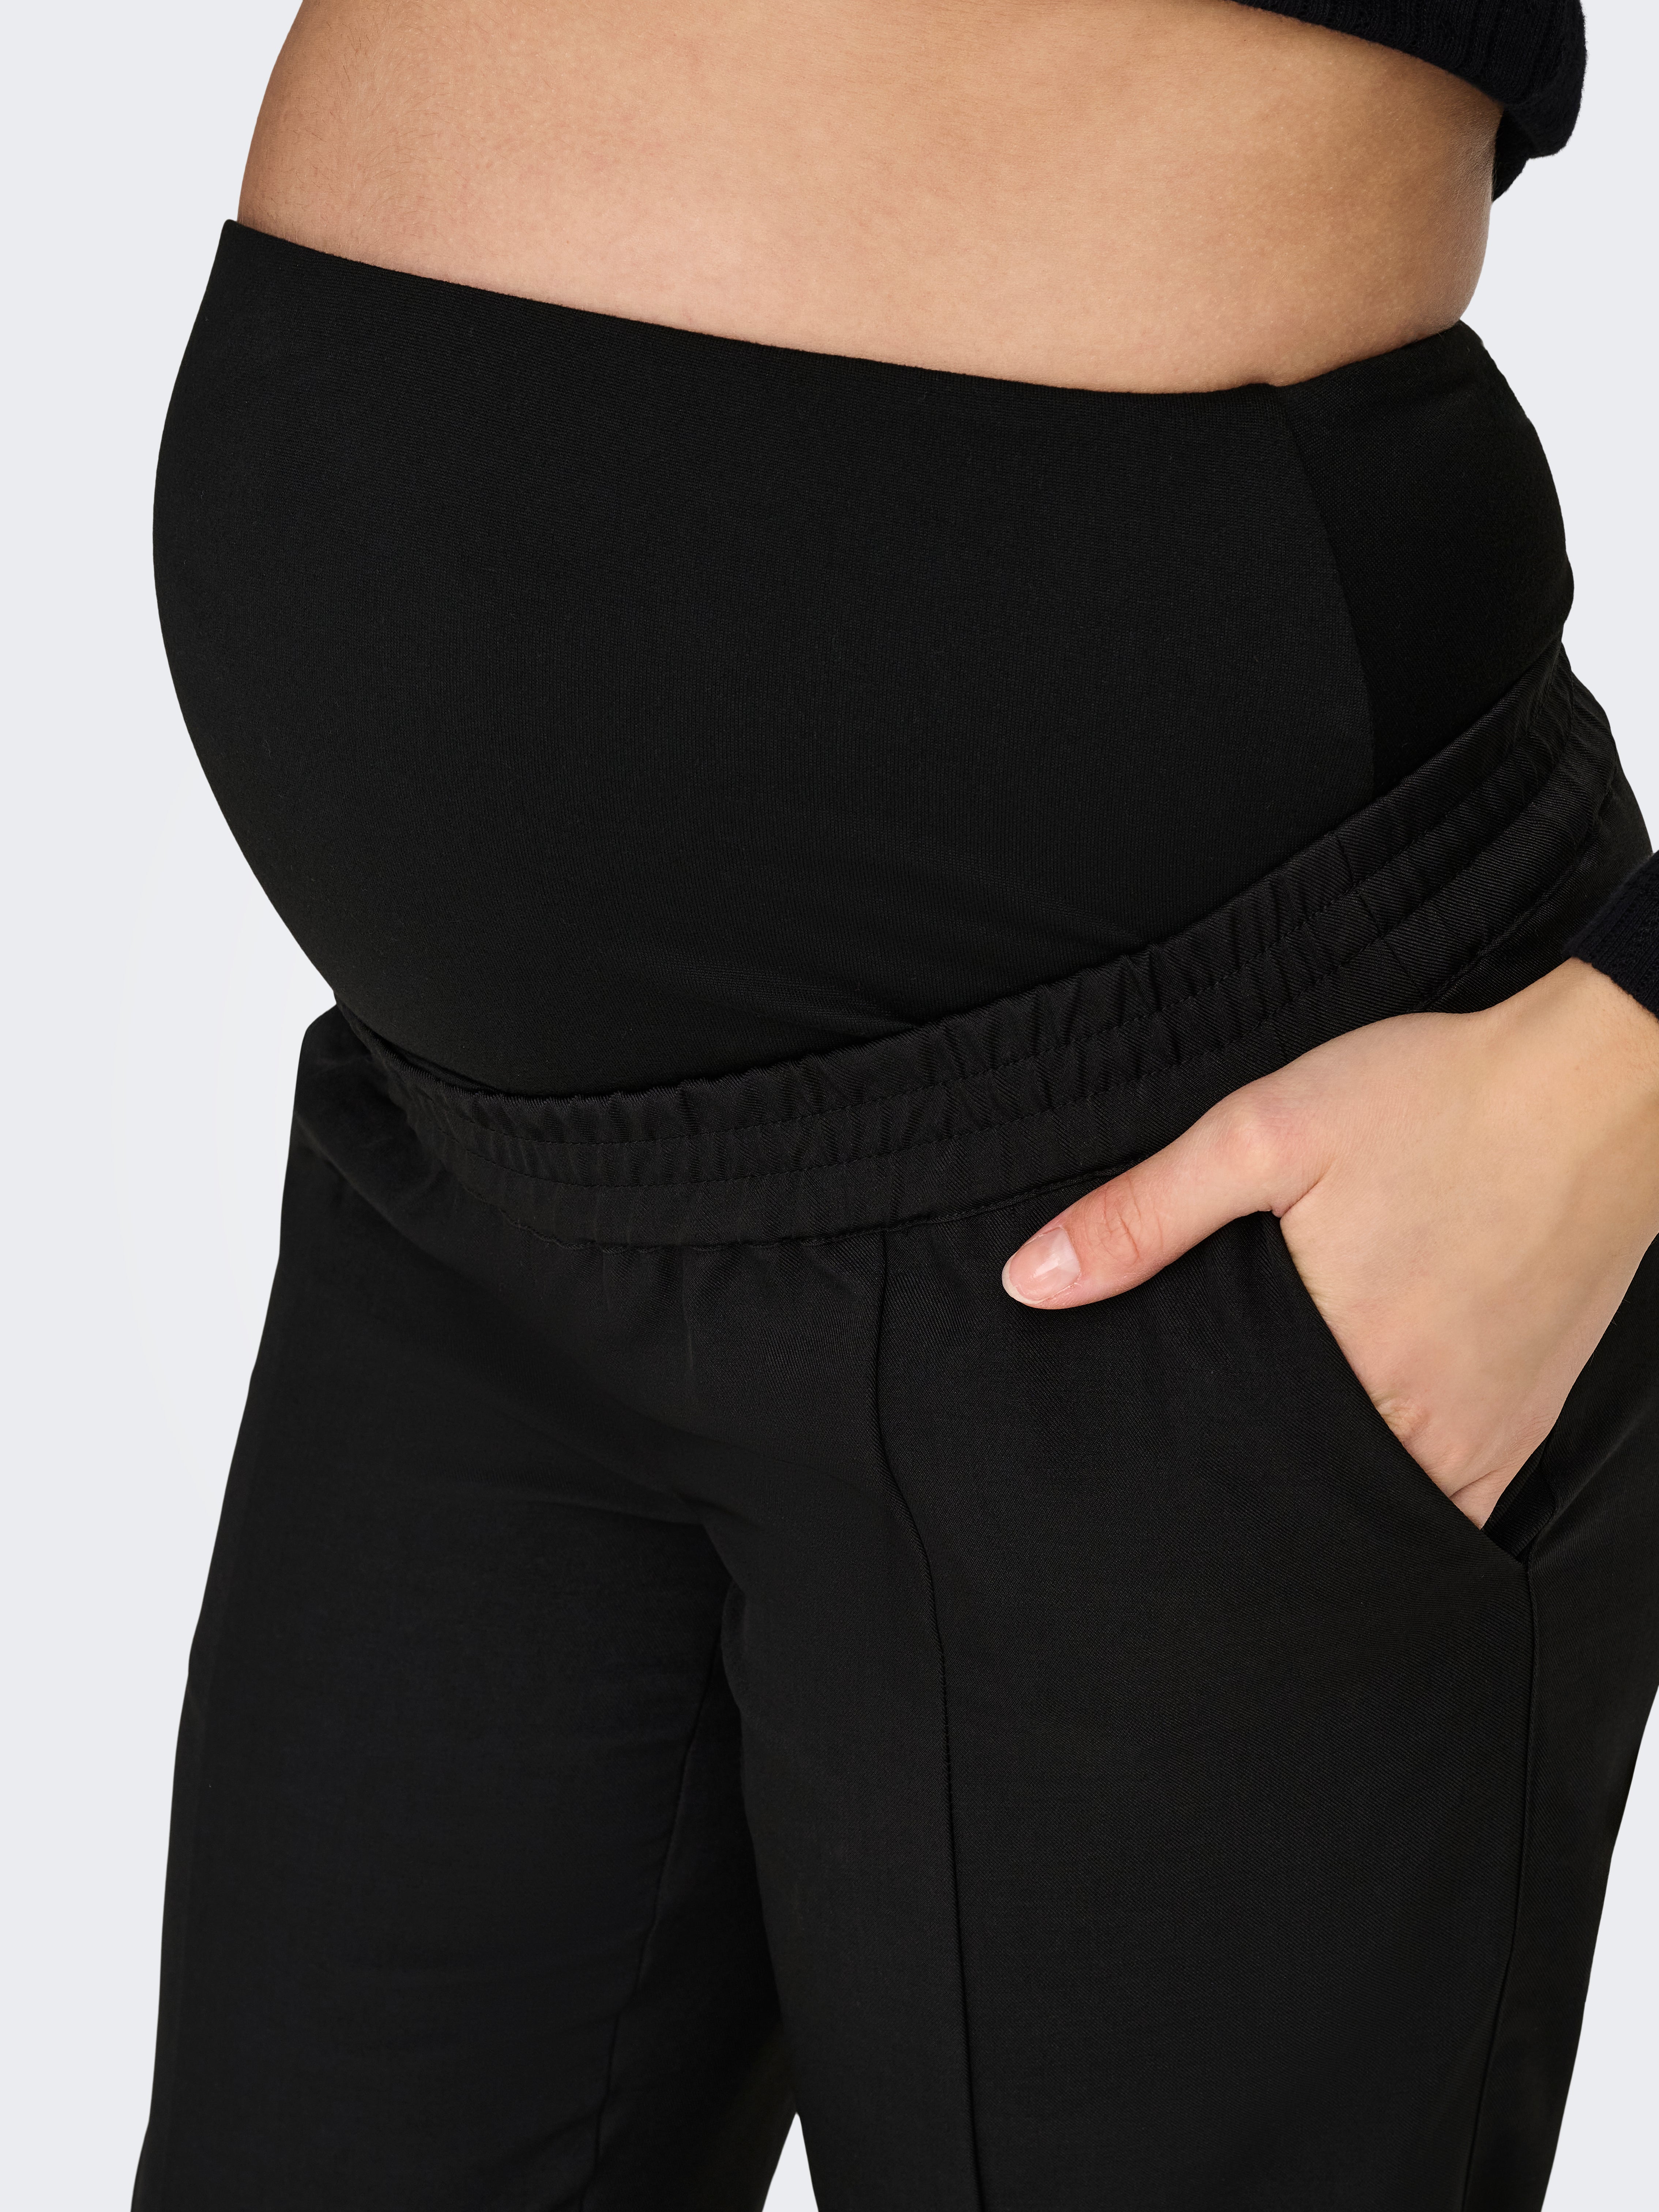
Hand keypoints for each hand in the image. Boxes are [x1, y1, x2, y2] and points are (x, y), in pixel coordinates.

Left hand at [1002, 960, 1658, 1524]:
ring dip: (1329, 1493)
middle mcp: (1431, 1421)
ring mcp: (1494, 1429)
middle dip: (1254, 1497)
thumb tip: (1029, 1282)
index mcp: (1355, 1366)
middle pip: (1317, 1501)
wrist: (1598, 1084)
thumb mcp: (1265, 1133)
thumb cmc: (1439, 1100)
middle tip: (1200, 1469)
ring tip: (1271, 1453)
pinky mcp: (1533, 1412)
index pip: (1245, 1475)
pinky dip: (1405, 1484)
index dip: (1191, 1480)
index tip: (1148, 1476)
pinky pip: (1459, 1493)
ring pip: (1389, 1506)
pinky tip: (1359, 1440)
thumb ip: (1144, 1214)